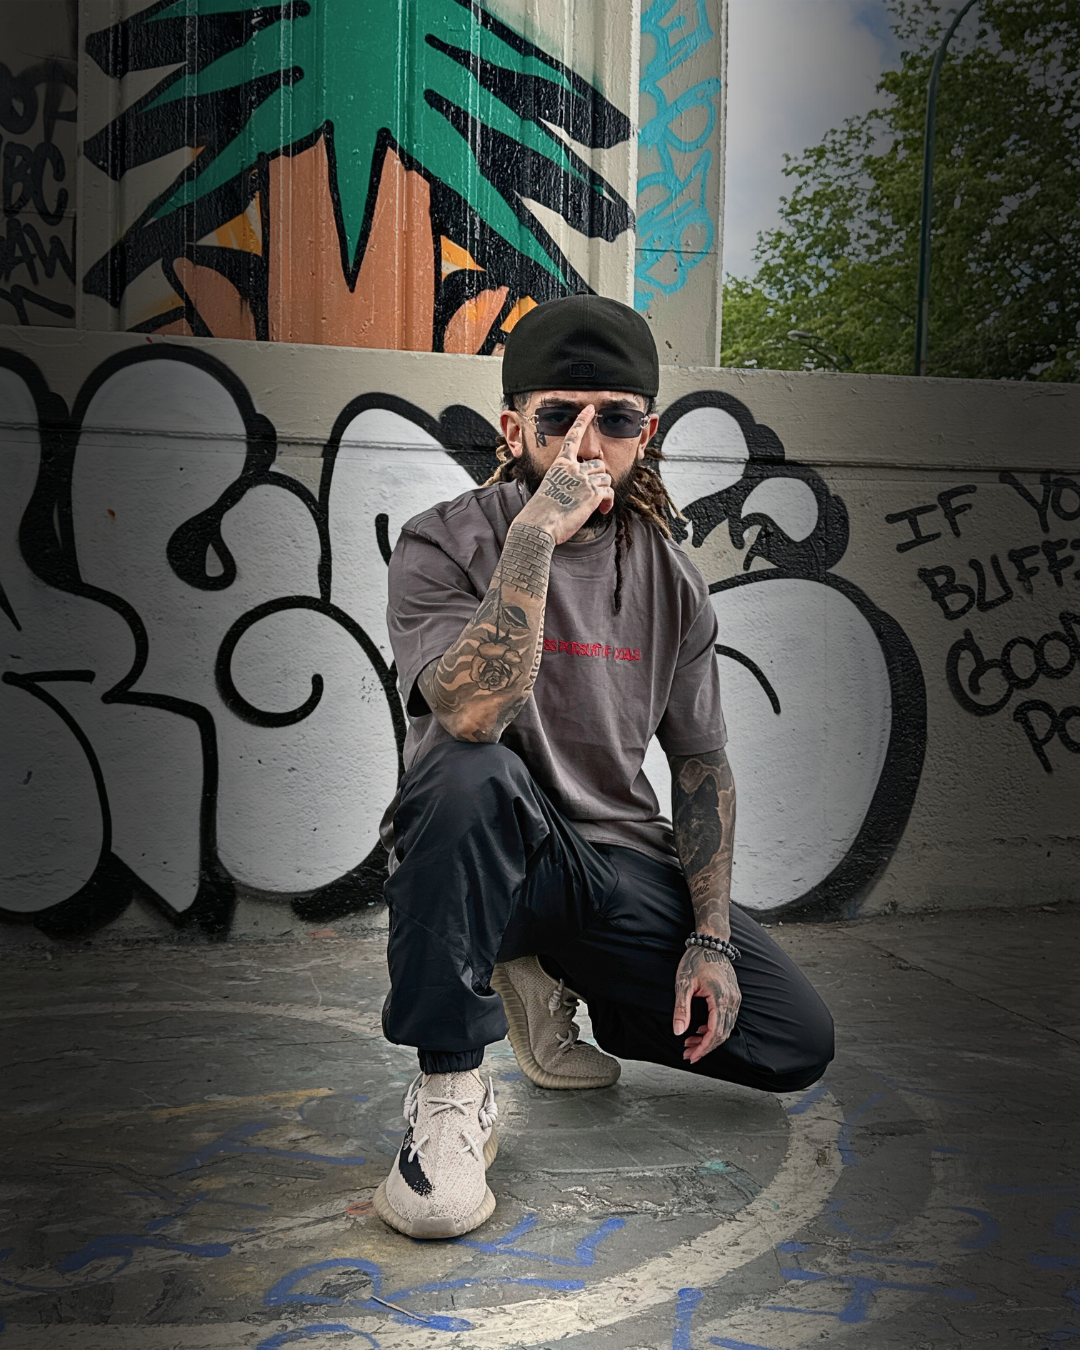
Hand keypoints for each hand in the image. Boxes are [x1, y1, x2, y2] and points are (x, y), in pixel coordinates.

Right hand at [515, 405, 613, 544]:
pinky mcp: (593, 493)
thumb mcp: (550, 490)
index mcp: (560, 465)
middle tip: (593, 494)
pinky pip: (609, 493)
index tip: (590, 408)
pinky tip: (601, 510)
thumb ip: (565, 484)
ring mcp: (583, 480)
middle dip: (599, 478)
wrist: (538, 525)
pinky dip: (607, 502)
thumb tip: (578, 491)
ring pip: (606, 478)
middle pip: (598, 464)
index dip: (582, 421)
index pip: (572, 437)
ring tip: (596, 506)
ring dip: (603, 492)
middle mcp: (572, 468)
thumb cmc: (540, 512)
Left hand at [673, 946, 741, 1063]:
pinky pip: (726, 1018)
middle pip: (722, 1034)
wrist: (710, 942)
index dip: (703, 1048)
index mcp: (721, 998)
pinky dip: (714, 1028)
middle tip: (688, 1053)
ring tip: (690, 1043)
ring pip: (725, 1027)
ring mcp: (735, 998)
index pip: (715, 1032)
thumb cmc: (695, 960)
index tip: (690, 1056)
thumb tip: (678, 1032)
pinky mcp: (733, 995)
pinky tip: (700, 1030)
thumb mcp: (683, 983)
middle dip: (705, 1047)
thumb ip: (681, 1009)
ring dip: (709, 1038)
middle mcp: (732, 1000)